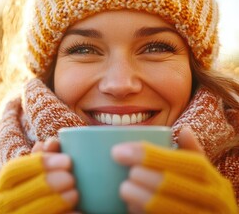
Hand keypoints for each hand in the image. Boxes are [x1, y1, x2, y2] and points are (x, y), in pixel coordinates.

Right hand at [0, 139, 78, 213]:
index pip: (12, 171)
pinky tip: (77, 213)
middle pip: (19, 193)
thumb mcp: (28, 182)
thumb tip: (52, 142)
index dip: (39, 163)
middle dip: (47, 183)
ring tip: (75, 194)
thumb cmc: (28, 202)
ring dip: (54, 202)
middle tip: (71, 178)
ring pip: (29, 212)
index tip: (67, 160)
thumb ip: (39, 163)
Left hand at [111, 126, 236, 213]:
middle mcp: (214, 200)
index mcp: (214, 181)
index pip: (185, 162)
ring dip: (142, 197)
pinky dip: (145, 213)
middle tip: (127, 173)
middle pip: (175, 184)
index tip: (120, 151)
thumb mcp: (201, 177)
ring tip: (124, 189)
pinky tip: (131, 207)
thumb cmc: (200, 196)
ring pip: (171, 207)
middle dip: (147, 176)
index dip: (152, 155)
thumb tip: (184, 130)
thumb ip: (191, 154)